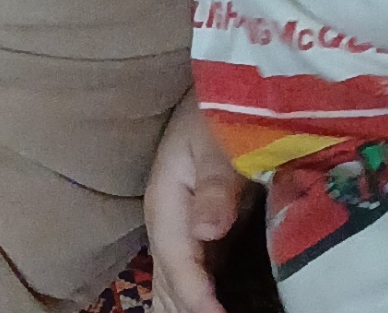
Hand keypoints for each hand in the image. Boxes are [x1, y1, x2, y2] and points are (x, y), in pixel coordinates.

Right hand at [147, 89, 247, 312]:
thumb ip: (214, 183)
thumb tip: (207, 231)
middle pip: (168, 281)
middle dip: (184, 309)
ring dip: (182, 306)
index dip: (195, 296)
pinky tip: (205, 309)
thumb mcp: (218, 138)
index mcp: (167, 201)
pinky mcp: (199, 231)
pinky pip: (190, 275)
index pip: (177, 260)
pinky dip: (194, 297)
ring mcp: (180, 228)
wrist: (219, 95)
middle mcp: (167, 222)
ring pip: (171, 284)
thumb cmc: (221, 111)